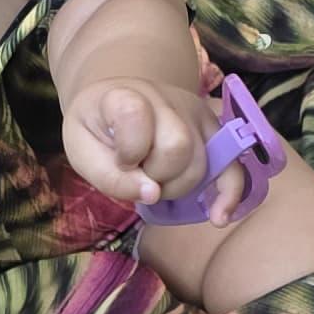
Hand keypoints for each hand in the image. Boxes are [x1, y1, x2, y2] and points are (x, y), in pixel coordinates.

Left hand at [61, 79, 242, 218]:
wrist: (118, 101)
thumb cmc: (97, 129)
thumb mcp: (80, 150)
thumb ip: (108, 175)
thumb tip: (153, 194)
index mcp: (125, 96)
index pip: (136, 118)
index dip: (129, 151)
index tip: (120, 160)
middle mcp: (167, 99)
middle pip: (178, 147)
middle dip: (157, 177)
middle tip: (138, 175)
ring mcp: (195, 113)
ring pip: (201, 163)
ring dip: (177, 187)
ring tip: (157, 179)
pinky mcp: (213, 130)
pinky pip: (232, 165)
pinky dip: (229, 193)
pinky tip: (219, 217)